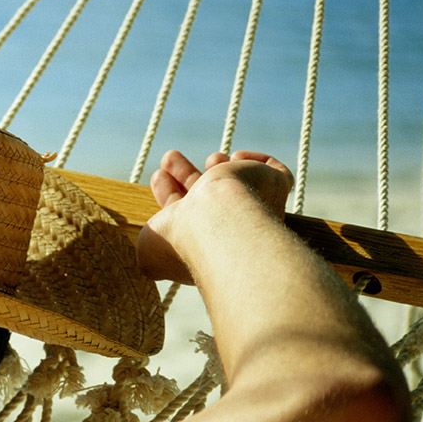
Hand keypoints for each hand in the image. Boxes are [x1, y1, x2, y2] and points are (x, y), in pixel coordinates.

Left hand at [137, 150, 293, 283]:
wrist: (216, 223)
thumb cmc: (179, 241)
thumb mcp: (148, 253)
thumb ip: (145, 251)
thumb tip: (146, 263)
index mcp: (202, 243)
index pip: (187, 217)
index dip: (170, 195)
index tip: (158, 176)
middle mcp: (230, 228)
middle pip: (209, 198)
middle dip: (186, 174)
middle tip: (169, 158)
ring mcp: (255, 210)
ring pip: (241, 183)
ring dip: (218, 164)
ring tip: (210, 159)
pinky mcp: (275, 188)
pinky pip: (277, 174)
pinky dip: (258, 161)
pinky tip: (236, 159)